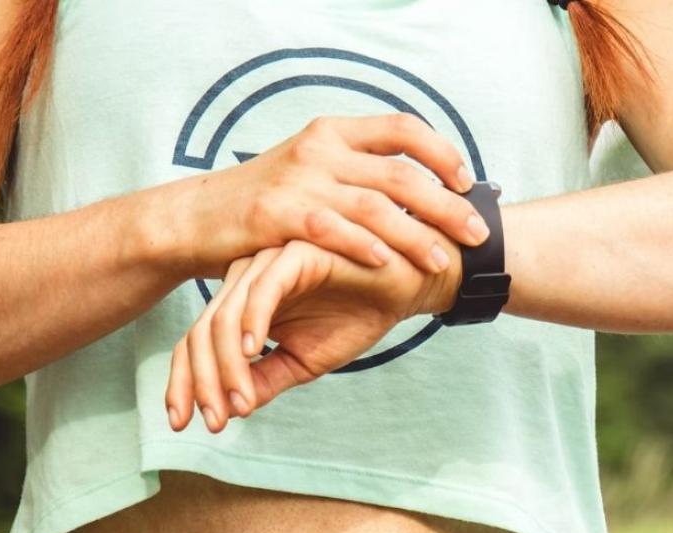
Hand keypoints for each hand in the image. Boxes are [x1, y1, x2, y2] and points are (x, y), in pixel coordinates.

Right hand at [150, 113, 489, 278]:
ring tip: (441, 261)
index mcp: (333, 132)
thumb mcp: (310, 173)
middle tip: (478, 234)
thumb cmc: (263, 206)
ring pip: (375, 206)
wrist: (194, 220)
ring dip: (415, 235)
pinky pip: (331, 228)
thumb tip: (418, 189)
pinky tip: (387, 264)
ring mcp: (299, 180)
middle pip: (401, 174)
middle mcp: (320, 149)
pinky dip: (363, 245)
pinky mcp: (277, 214)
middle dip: (446, 206)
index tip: (468, 182)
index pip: (403, 129)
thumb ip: (356, 174)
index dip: (442, 153)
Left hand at [165, 236, 462, 432]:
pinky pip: (264, 287)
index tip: (186, 424)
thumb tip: (230, 411)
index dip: (185, 383)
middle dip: (202, 381)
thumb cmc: (356, 315)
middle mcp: (247, 278)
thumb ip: (266, 378)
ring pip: (227, 314)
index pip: (198, 341)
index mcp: (244, 301)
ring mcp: (268, 261)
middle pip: (203, 331)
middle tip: (215, 421)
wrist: (407, 286)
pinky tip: (255, 353)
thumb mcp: (304, 360)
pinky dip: (254, 321)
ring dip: (227, 365)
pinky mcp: (297, 251)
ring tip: (240, 402)